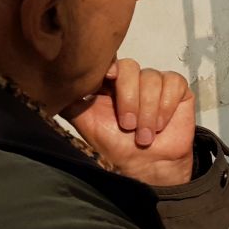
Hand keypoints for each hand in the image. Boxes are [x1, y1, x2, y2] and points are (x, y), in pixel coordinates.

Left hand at [62, 59, 195, 186]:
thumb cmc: (117, 146)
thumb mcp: (86, 123)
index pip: (110, 62)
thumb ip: (72, 102)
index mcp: (110, 83)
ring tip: (145, 135)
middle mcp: (133, 79)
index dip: (109, 66)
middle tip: (128, 126)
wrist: (148, 166)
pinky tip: (161, 124)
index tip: (107, 77)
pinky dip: (166, 106)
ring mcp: (156, 81)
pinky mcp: (177, 88)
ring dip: (148, 110)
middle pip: (130, 67)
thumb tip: (50, 85)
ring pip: (152, 78)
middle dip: (129, 98)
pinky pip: (173, 83)